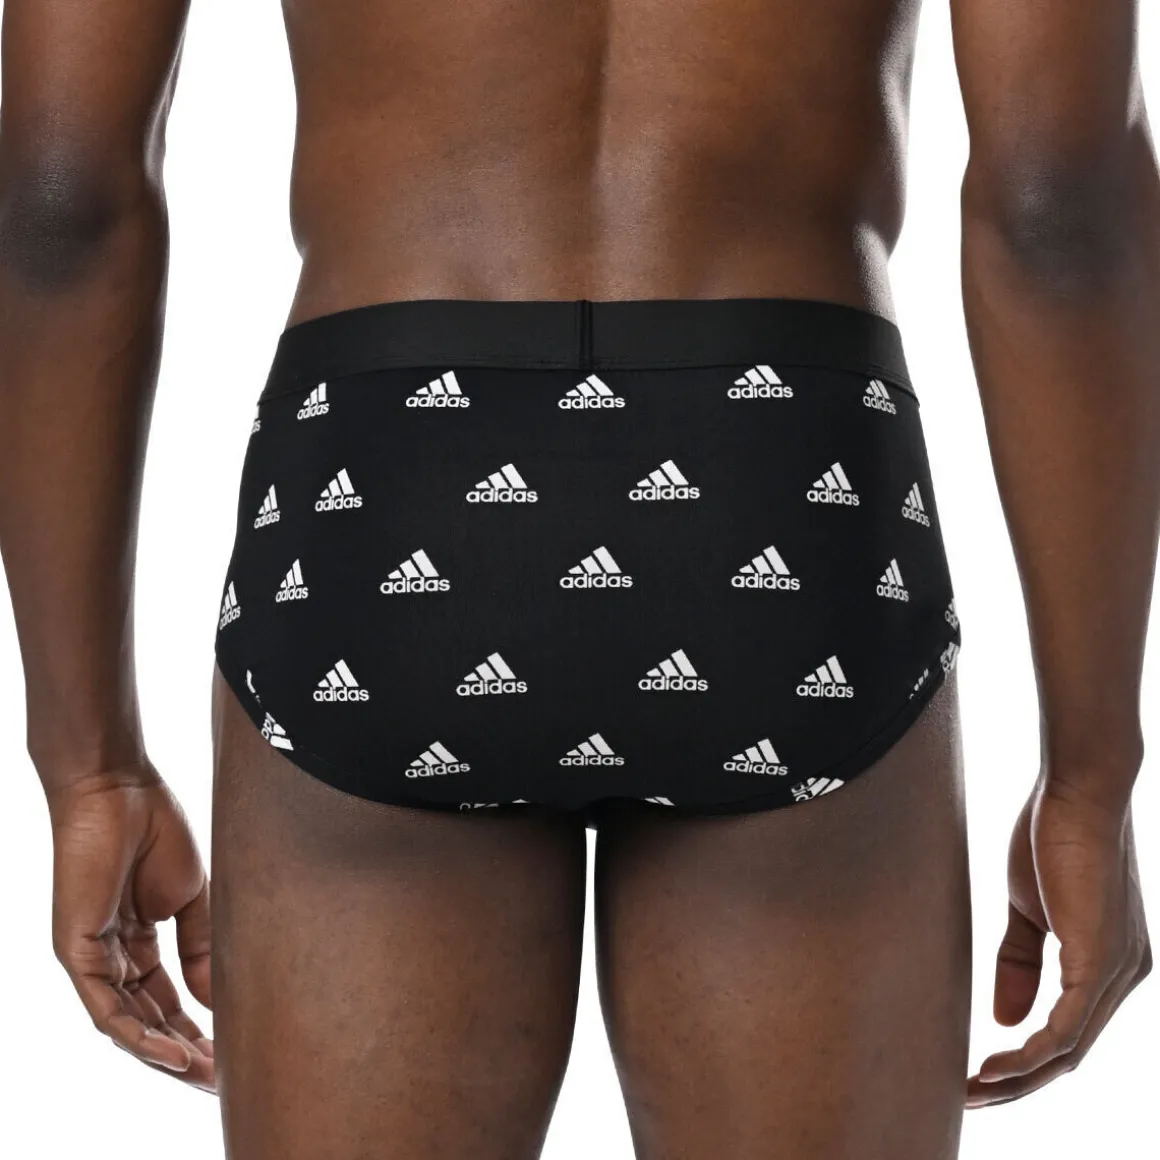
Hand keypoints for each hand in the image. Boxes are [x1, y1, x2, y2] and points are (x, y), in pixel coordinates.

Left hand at [47, 767, 214, 1091]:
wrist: (118, 788)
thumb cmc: (154, 827)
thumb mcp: (192, 895)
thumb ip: (200, 946)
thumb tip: (215, 999)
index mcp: (138, 940)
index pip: (167, 999)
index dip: (198, 1028)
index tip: (231, 1051)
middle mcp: (111, 956)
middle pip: (148, 1019)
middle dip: (184, 1052)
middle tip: (220, 1078)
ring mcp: (91, 956)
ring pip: (126, 1023)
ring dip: (164, 1054)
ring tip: (203, 1076)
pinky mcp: (76, 951)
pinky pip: (106, 1007)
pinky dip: (139, 1035)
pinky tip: (171, 1052)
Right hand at [967, 779, 1150, 1106]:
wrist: (1077, 789)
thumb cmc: (1052, 835)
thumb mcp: (1030, 909)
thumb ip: (1022, 963)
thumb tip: (1005, 1020)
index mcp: (1108, 963)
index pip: (1067, 1031)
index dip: (1023, 1059)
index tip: (979, 1073)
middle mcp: (1124, 976)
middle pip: (1070, 1053)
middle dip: (1018, 1081)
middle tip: (970, 1096)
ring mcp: (1118, 972)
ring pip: (1069, 1050)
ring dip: (1019, 1077)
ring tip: (975, 1089)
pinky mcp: (1101, 961)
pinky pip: (1067, 1027)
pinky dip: (1030, 1053)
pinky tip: (997, 1064)